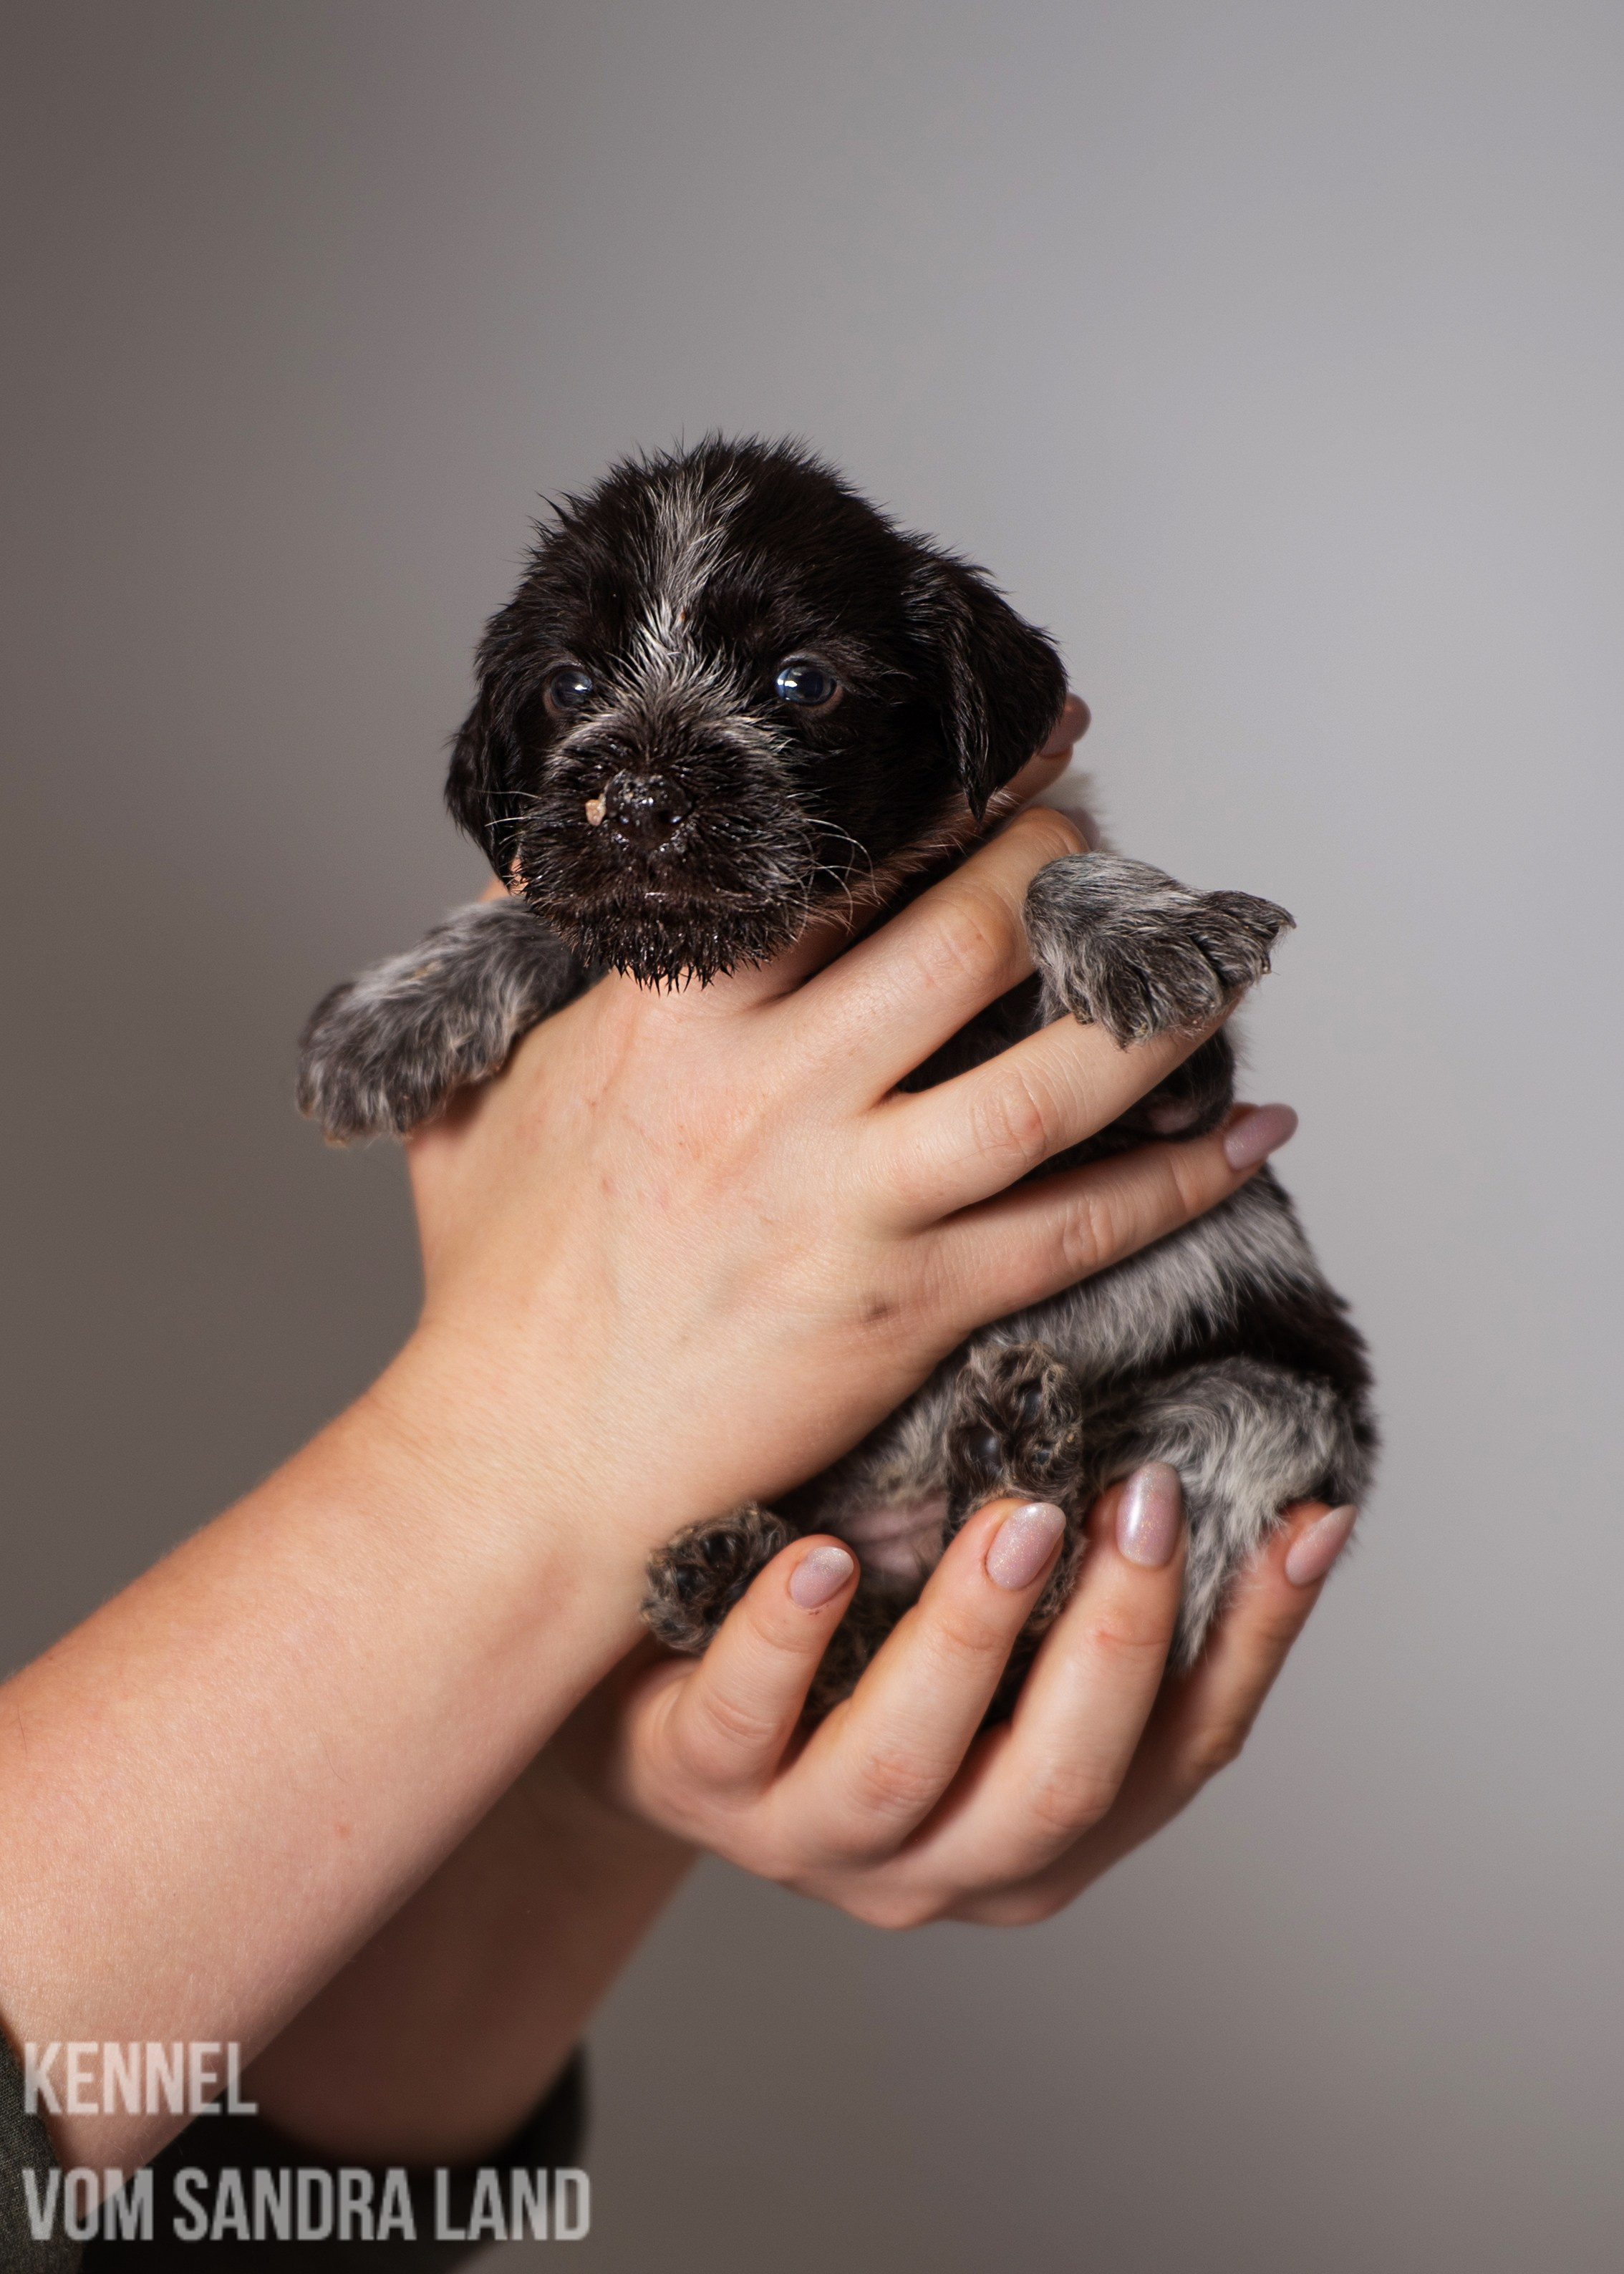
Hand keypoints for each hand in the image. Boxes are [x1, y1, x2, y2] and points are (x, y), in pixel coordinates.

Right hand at [394, 699, 1294, 1601]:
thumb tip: (535, 846)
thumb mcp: (472, 1099)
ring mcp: (852, 1205)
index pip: (834, 863)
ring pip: (1050, 1082)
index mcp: (675, 1022)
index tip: (1028, 740)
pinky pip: (1080, 1230)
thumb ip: (517, 956)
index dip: (952, 789)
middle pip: (970, 939)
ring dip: (1155, 1011)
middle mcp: (775, 1095)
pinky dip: (1183, 1178)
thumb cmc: (495, 1294)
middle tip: (1103, 850)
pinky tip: (1254, 1134)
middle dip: (1064, 871)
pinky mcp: (910, 1308)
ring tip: (1218, 961)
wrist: (518, 1472)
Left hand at [560, 1479, 1356, 1927]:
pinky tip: (820, 1558)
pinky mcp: (689, 1781)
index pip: (1186, 1751)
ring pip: (906, 1765)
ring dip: (970, 1637)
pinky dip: (786, 1640)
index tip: (1308, 1515)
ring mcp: (807, 1834)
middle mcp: (941, 1859)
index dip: (1258, 1641)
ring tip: (1012, 1519)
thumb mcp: (984, 1625)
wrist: (648, 1693)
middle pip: (1061, 1784)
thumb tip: (1232, 1445)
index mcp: (1044, 1830)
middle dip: (1116, 1641)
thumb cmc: (852, 1647)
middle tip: (1145, 1499)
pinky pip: (738, 1722)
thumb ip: (1082, 1576)